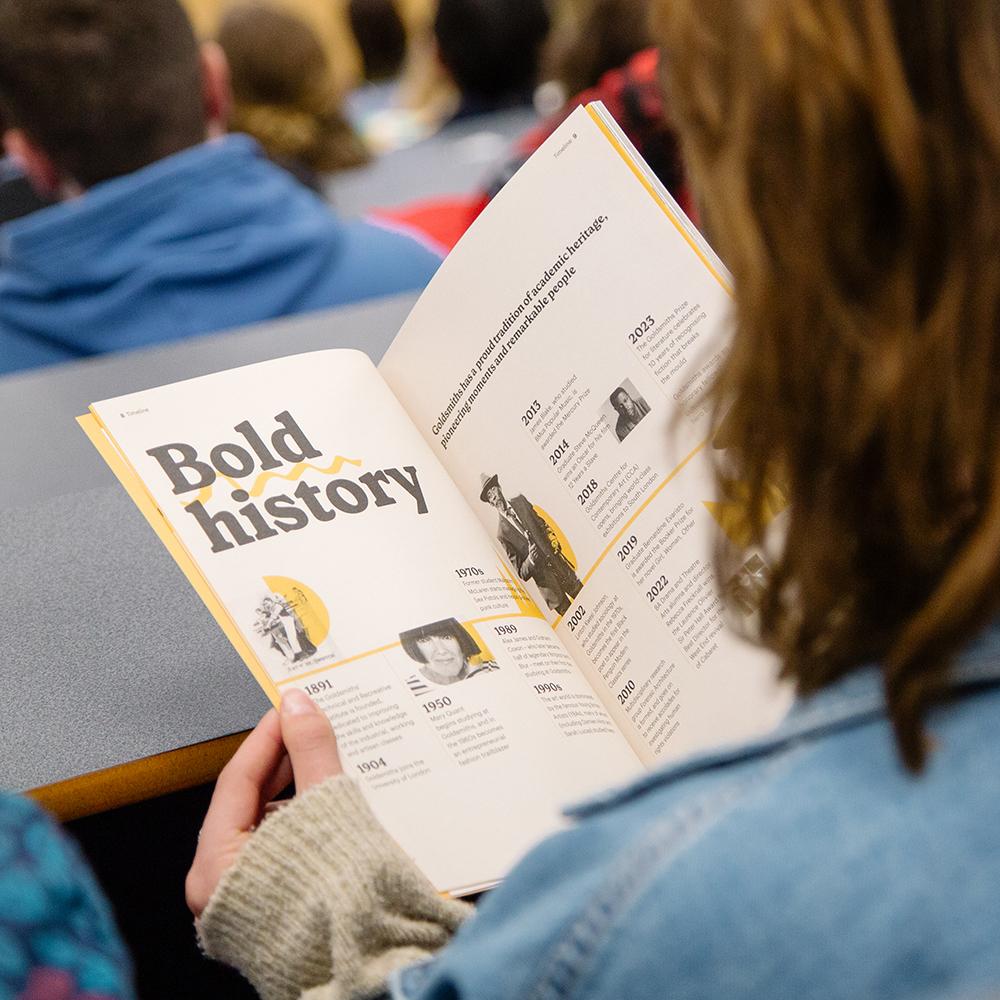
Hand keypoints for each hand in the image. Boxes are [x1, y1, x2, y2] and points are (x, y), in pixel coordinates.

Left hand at [185, 689, 341, 917]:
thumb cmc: (343, 903)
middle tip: (308, 727)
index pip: (237, 780)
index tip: (289, 706)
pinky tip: (325, 800)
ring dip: (291, 789)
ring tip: (321, 758)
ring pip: (262, 825)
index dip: (267, 737)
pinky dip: (297, 819)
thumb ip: (310, 752)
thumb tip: (296, 706)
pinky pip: (275, 848)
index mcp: (216, 867)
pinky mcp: (268, 909)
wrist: (373, 968)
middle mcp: (218, 889)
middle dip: (280, 762)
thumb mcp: (327, 811)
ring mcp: (242, 902)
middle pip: (246, 803)